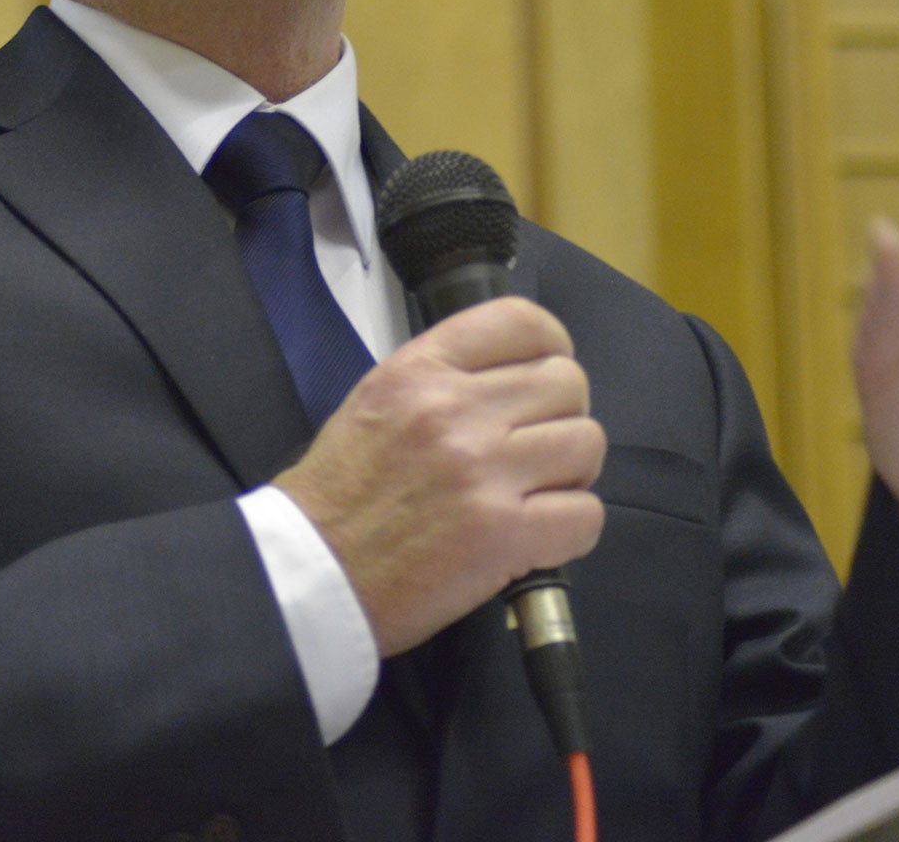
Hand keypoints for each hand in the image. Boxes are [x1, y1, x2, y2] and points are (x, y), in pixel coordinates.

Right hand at [274, 299, 606, 656]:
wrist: (311, 575)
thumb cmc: (339, 495)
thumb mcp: (377, 401)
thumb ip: (442, 378)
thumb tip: (513, 378)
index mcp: (420, 371)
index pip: (522, 322)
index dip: (552, 346)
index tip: (545, 372)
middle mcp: (454, 410)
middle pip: (567, 382)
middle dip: (562, 415)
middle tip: (535, 448)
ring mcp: (483, 472)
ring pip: (586, 442)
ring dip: (572, 471)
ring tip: (538, 492)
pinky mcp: (504, 535)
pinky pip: (586, 514)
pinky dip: (573, 528)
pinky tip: (540, 537)